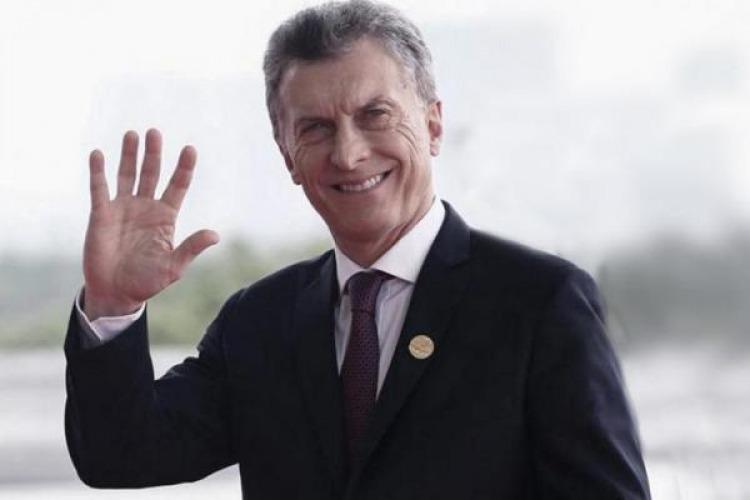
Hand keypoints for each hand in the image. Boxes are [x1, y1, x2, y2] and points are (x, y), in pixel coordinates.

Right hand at [83, 129, 218, 319]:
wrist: (116, 292)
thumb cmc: (147, 281)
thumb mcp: (173, 266)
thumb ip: (191, 248)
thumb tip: (215, 235)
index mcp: (165, 217)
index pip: (177, 186)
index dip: (184, 168)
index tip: (190, 149)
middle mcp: (145, 207)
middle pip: (152, 173)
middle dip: (153, 153)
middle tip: (155, 132)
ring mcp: (123, 208)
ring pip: (127, 175)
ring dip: (129, 155)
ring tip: (132, 134)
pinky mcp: (101, 214)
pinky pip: (99, 188)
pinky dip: (98, 172)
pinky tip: (98, 154)